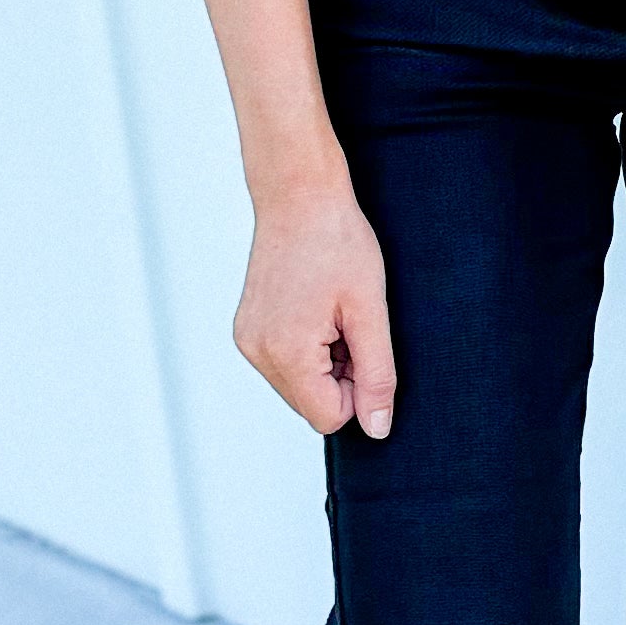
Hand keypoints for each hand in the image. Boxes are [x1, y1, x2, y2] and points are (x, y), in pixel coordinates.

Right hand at [235, 167, 396, 438]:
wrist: (299, 195)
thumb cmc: (336, 241)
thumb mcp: (370, 310)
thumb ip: (376, 375)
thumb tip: (377, 429)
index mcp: (285, 353)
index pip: (329, 418)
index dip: (358, 390)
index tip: (363, 343)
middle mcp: (257, 352)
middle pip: (312, 404)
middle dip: (341, 374)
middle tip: (350, 323)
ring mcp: (248, 339)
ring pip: (299, 384)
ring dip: (326, 361)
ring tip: (332, 311)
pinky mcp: (248, 328)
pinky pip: (285, 362)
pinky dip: (308, 347)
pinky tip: (316, 308)